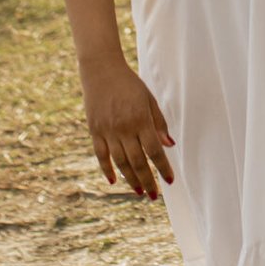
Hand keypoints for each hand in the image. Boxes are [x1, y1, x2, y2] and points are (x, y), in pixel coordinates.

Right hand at [83, 63, 174, 199]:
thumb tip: (169, 145)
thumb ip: (159, 123)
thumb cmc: (130, 84)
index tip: (170, 181)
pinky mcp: (95, 130)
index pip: (155, 151)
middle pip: (138, 161)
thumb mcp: (149, 99)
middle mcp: (124, 128)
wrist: (101, 69)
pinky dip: (107, 169)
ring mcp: (107, 130)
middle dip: (147, 180)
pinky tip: (114, 181)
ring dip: (130, 179)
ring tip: (139, 191)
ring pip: (120, 162)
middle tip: (154, 196)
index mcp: (140, 119)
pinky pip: (101, 155)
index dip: (163, 168)